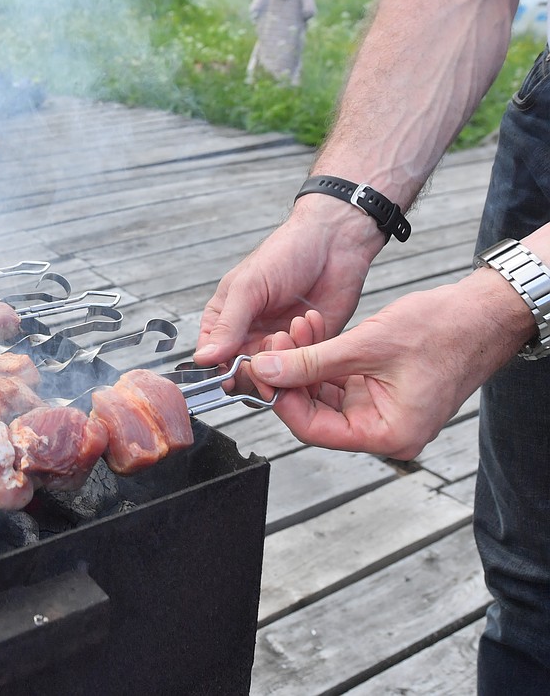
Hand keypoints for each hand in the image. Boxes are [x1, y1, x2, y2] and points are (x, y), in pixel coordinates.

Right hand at [195, 203, 381, 366]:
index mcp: (225, 319)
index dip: (221, 370)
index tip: (234, 373)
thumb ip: (227, 326)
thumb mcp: (249, 288)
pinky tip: (310, 319)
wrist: (334, 242)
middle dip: (258, 368)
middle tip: (272, 347)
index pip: (213, 359)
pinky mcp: (310, 345)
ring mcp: (280, 342)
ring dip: (285, 355)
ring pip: (275, 374)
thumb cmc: (285, 253)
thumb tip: (203, 358)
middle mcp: (250, 334)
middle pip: (244, 373)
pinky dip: (308, 347)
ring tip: (294, 325)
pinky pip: (305, 365)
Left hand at [249, 274, 526, 459]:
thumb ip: (311, 362)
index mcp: (389, 434)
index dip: (283, 399)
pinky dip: (322, 355)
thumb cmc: (443, 330)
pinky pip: (338, 379)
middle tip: (274, 342)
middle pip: (315, 412)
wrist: (483, 312)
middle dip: (291, 374)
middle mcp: (385, 429)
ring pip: (323, 392)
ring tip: (296, 327)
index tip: (263, 370)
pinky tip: (312, 329)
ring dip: (304, 360)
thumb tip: (267, 370)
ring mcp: (382, 409)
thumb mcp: (366, 345)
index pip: (314, 429)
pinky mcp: (380, 389)